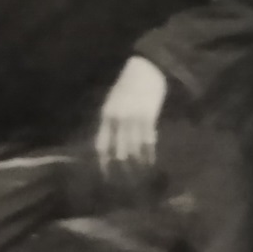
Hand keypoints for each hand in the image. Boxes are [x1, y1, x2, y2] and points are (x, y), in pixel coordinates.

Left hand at [94, 55, 168, 171]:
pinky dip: (149, 153)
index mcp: (106, 116)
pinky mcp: (149, 117)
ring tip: (140, 177)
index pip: (101, 145)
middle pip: (117, 151)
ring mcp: (134, 118)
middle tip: (124, 183)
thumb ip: (111, 122)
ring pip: (133, 148)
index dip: (103, 163)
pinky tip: (151, 161)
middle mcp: (118, 120)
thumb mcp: (113, 102)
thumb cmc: (128, 84)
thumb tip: (110, 145)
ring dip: (136, 164)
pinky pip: (148, 140)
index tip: (106, 177)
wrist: (147, 68)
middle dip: (121, 169)